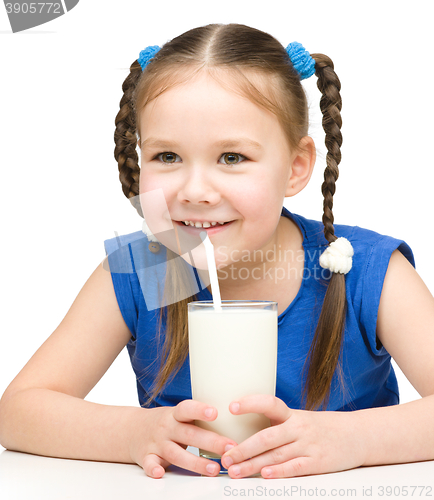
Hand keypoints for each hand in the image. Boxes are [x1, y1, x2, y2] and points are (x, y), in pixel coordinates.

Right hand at [129, 399, 236, 477]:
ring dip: (194, 462)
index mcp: (176, 415)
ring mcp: (156, 443)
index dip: (200, 410)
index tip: (215, 412)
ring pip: (175, 453)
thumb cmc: (166, 423)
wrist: (132, 429)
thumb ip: (200, 417)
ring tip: (213, 469)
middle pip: (189, 434)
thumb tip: (234, 420)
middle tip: (229, 448)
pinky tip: (160, 472)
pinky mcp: (146, 457)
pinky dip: (154, 468)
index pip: (187, 409)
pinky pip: (150, 463)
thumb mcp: (180, 415)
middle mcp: (167, 428)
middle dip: (211, 442)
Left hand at [221, 395, 365, 478]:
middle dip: (243, 448)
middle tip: (225, 457)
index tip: (231, 407)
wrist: (356, 435)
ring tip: (235, 471)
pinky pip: (295, 466)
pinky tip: (265, 474)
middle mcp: (298, 427)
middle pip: (267, 437)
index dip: (250, 403)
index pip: (269, 403)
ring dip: (253, 464)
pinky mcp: (318, 462)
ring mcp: (308, 445)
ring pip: (276, 455)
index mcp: (291, 414)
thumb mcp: (298, 420)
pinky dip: (280, 471)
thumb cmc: (320, 428)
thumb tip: (244, 434)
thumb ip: (276, 425)